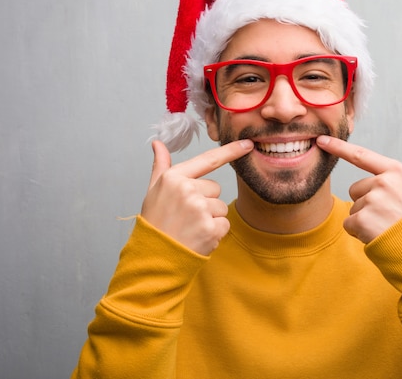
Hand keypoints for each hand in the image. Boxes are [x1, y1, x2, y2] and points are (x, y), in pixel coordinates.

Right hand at [141, 139, 252, 254]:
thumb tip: (158, 144)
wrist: (155, 256)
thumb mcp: (153, 191)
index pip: (208, 160)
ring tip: (190, 227)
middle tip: (186, 216)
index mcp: (174, 177)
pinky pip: (224, 224)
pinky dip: (215, 233)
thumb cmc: (155, 222)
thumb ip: (161, 167)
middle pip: (215, 189)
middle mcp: (187, 190)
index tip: (249, 144)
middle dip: (206, 202)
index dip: (231, 151)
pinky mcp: (210, 227)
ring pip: (221, 208)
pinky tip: (198, 237)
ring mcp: (200, 209)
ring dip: (210, 218)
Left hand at [317, 136, 401, 242]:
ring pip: (353, 208)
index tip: (321, 140)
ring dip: (364, 220)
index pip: (361, 155)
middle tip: (388, 215)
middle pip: (356, 190)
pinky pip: (349, 224)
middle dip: (366, 204)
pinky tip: (377, 235)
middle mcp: (383, 182)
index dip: (339, 147)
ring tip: (386, 226)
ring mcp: (372, 200)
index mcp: (395, 172)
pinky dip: (359, 232)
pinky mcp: (362, 219)